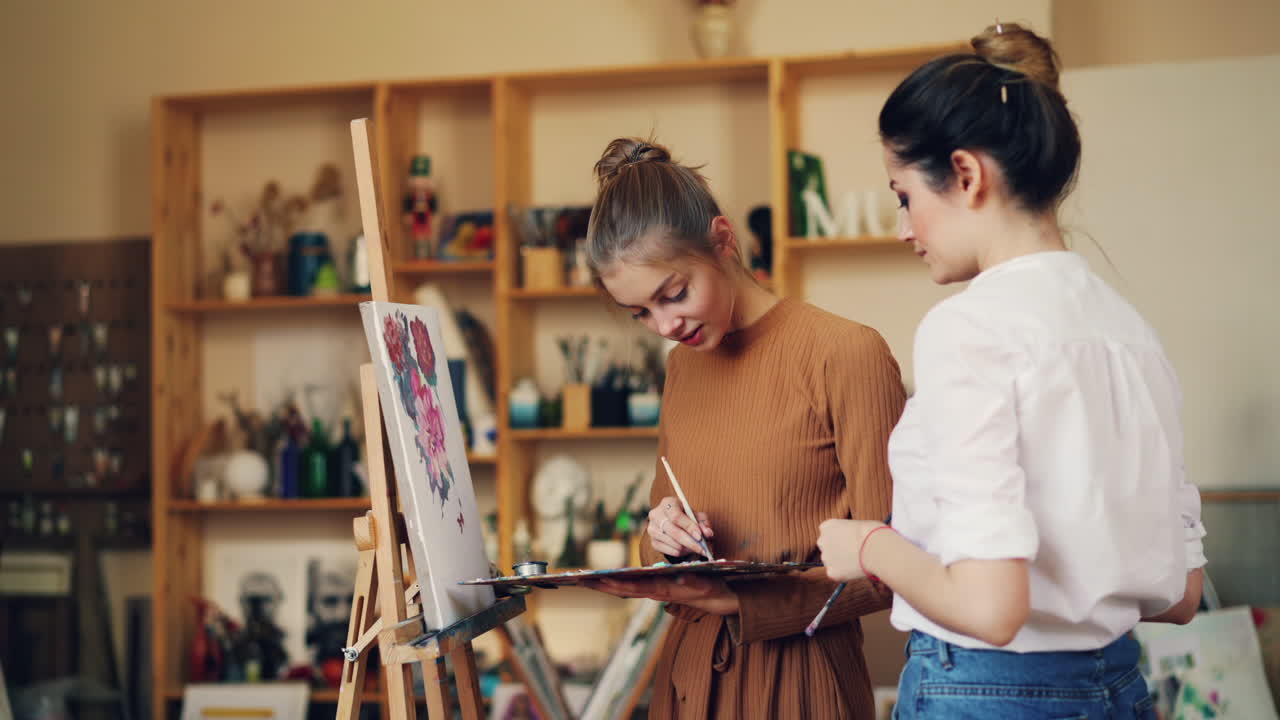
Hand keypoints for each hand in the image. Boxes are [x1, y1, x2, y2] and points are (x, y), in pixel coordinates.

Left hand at [583, 574, 739, 615]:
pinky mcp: (654, 588)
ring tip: (584, 579)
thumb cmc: (711, 587)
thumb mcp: (705, 583)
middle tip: (578, 580)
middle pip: (622, 590)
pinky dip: (616, 583)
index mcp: (663, 590)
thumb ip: (693, 580)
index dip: (615, 583)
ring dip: (604, 585)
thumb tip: (681, 575)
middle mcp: (654, 592)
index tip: (598, 578)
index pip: (634, 588)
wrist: (718, 598)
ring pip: (624, 590)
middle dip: (600, 586)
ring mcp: (653, 591)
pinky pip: (631, 587)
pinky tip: (604, 580)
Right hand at [648, 496, 713, 557]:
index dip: (689, 527)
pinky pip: (671, 552)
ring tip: (698, 547)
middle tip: (704, 550)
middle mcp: (656, 515)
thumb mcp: (697, 515)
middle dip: (691, 543)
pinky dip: (683, 553)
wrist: (672, 520)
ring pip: (674, 544)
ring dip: (689, 549)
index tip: (700, 536)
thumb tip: (708, 533)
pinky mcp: (653, 542)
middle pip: (674, 532)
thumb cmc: (686, 516)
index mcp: (667, 503)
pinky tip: (688, 548)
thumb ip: (704, 523)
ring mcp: (652, 529)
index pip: (676, 516)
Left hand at [817, 519, 885, 582]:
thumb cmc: (874, 533)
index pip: (828, 532)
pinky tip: (857, 569)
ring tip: (859, 561)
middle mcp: (822, 541)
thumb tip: (856, 540)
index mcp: (827, 526)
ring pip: (832, 562)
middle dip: (837, 550)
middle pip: (827, 547)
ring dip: (841, 563)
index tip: (849, 541)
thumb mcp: (859, 525)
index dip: (840, 537)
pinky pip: (837, 574)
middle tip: (852, 554)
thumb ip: (851, 532)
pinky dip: (845, 574)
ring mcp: (826, 558)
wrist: (876, 546)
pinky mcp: (832, 572)